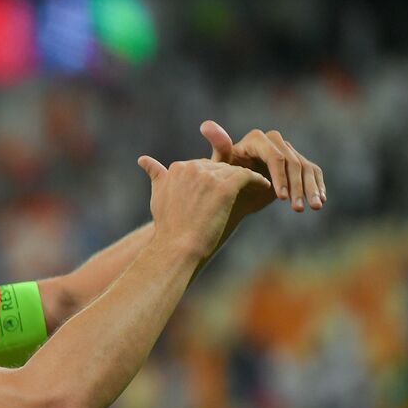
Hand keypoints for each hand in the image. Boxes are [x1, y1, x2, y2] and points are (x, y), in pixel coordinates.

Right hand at [137, 155, 272, 262]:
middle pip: (219, 167)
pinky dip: (258, 181)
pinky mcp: (226, 186)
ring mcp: (209, 176)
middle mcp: (192, 167)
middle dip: (228, 179)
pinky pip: (248, 176)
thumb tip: (142, 160)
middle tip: (243, 191)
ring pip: (234, 171)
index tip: (221, 192)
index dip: (212, 181)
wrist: (177, 248)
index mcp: (177, 168)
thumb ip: (156, 175)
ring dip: (246, 180)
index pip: (202, 167)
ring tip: (256, 189)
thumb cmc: (169, 228)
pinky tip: (264, 188)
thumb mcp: (158, 196)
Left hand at [200, 120, 326, 212]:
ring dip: (311, 189)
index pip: (275, 156)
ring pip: (306, 168)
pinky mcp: (297, 163)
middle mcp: (274, 141)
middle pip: (293, 163)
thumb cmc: (221, 180)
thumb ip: (218, 148)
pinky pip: (313, 172)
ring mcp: (287, 151)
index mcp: (256, 140)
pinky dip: (318, 186)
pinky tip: (320, 201)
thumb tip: (205, 125)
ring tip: (314, 208)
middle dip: (297, 187)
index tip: (280, 199)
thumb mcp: (218, 169)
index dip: (280, 177)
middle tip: (298, 209)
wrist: (232, 192)